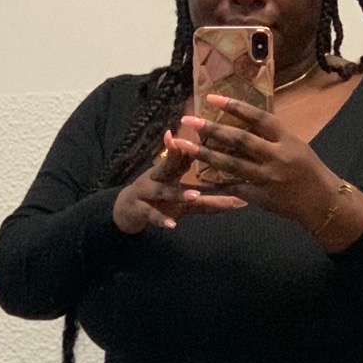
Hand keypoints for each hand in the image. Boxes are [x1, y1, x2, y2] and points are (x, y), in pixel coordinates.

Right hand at [111, 123, 247, 233]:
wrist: (125, 210)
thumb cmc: (158, 196)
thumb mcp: (178, 188)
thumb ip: (208, 194)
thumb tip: (237, 193)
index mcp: (168, 169)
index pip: (184, 155)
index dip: (199, 146)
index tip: (218, 137)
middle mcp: (157, 177)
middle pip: (170, 166)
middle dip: (184, 160)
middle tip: (209, 160)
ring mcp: (147, 192)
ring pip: (163, 191)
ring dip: (179, 192)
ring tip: (195, 195)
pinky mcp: (141, 210)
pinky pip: (152, 215)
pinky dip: (161, 219)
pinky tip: (172, 225)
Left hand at [198, 95, 362, 249]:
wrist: (322, 201)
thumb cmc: (308, 169)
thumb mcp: (294, 144)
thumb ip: (270, 135)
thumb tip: (243, 118)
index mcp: (286, 138)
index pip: (257, 117)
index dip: (234, 106)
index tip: (211, 98)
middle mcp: (277, 156)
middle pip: (240, 140)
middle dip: (212, 129)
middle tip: (189, 121)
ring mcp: (268, 178)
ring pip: (231, 164)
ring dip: (206, 155)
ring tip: (185, 146)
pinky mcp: (261, 197)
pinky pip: (234, 188)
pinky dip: (216, 184)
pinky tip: (197, 179)